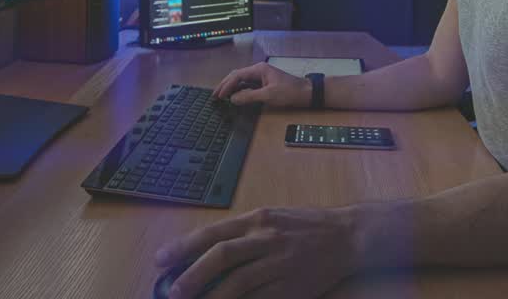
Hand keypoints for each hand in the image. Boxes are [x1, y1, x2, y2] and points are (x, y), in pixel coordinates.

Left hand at [155, 206, 359, 298]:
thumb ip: (241, 232)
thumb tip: (205, 249)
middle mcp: (265, 238)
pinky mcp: (291, 286)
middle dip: (192, 274)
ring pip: (239, 282)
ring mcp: (279, 263)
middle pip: (222, 255)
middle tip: (172, 292)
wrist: (347, 235)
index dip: (183, 246)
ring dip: (212, 296)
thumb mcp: (270, 218)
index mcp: (256, 219)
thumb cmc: (304, 226)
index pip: (213, 232)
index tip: (160, 260)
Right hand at [212, 62, 310, 107]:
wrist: (307, 93)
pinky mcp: (265, 82)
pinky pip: (247, 84)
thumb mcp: (268, 96)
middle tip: (215, 95)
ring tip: (221, 95)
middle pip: (237, 75)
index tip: (219, 96)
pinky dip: (239, 89)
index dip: (226, 86)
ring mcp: (262, 76)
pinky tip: (235, 95)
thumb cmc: (289, 92)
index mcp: (258, 69)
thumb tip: (233, 99)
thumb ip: (249, 96)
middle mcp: (258, 70)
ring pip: (241, 79)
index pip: (237, 75)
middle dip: (225, 84)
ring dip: (231, 87)